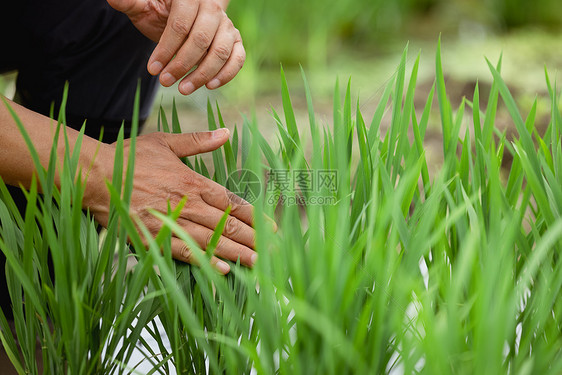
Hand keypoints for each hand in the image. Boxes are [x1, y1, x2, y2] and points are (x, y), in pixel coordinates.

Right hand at [88, 129, 255, 273]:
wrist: (93, 174)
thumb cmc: (130, 157)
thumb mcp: (166, 142)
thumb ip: (199, 141)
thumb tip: (227, 132)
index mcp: (192, 181)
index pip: (231, 201)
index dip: (253, 216)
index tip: (271, 226)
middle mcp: (187, 203)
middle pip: (227, 223)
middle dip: (253, 238)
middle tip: (274, 250)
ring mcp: (170, 222)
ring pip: (211, 240)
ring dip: (237, 252)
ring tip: (258, 263)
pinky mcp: (152, 238)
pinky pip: (184, 252)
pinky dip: (205, 261)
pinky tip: (223, 270)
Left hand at [107, 0, 244, 94]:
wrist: (182, 16)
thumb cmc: (160, 12)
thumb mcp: (143, 7)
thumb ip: (130, 2)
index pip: (180, 25)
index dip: (166, 49)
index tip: (152, 69)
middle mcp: (213, 8)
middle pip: (202, 40)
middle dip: (182, 64)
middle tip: (165, 82)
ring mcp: (227, 25)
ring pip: (221, 51)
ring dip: (202, 74)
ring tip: (183, 89)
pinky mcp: (236, 41)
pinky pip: (238, 58)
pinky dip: (227, 73)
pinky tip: (209, 86)